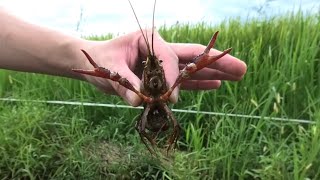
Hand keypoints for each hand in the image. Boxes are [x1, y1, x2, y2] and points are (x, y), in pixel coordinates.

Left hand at [77, 30, 246, 105]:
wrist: (94, 63)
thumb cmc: (100, 60)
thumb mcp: (109, 69)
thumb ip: (126, 85)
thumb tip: (141, 102)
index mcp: (149, 40)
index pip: (170, 57)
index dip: (174, 77)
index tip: (170, 96)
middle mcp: (161, 50)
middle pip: (193, 56)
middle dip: (217, 63)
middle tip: (242, 69)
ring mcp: (164, 64)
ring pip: (193, 69)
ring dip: (215, 74)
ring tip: (237, 76)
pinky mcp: (162, 78)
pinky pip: (184, 81)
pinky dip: (199, 84)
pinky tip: (216, 85)